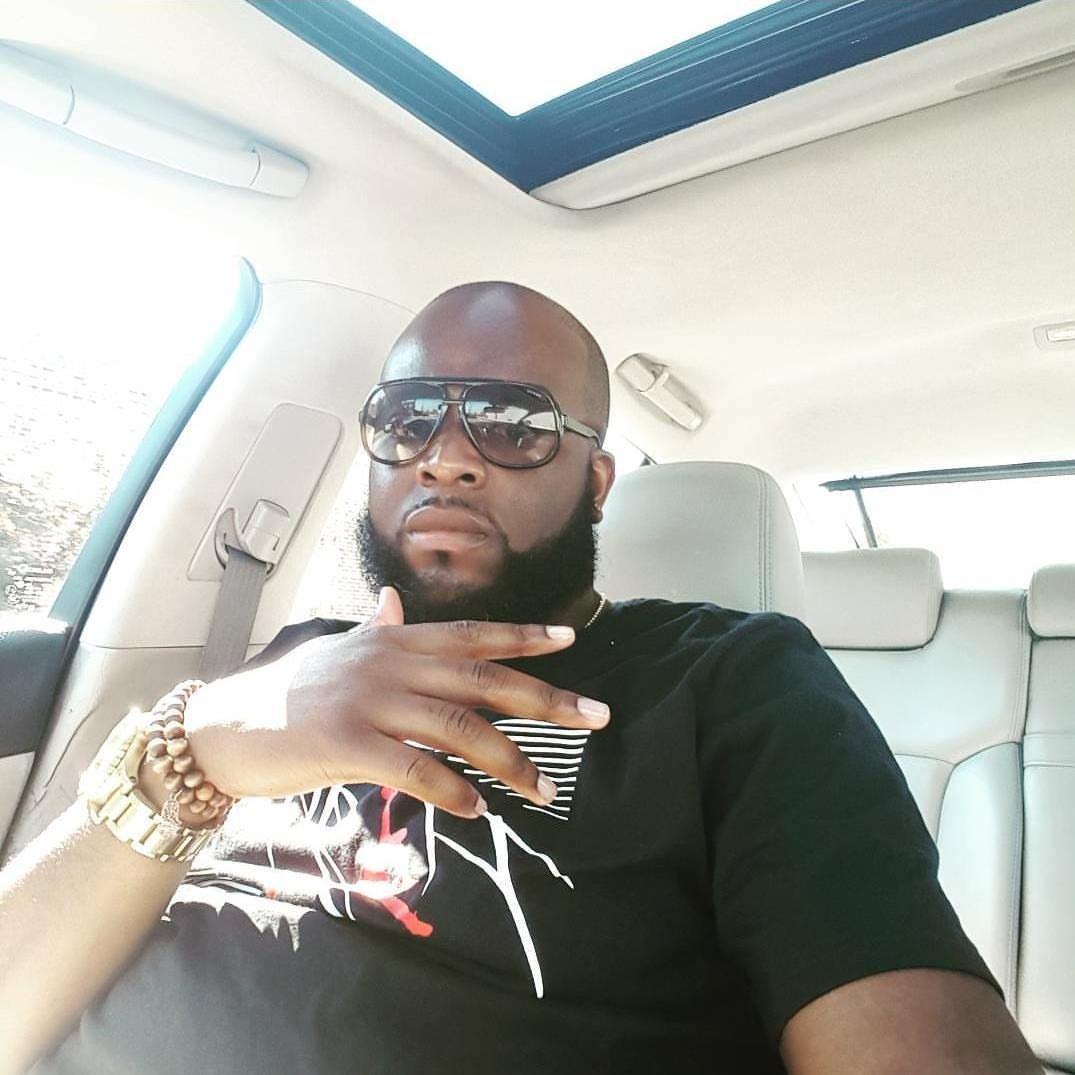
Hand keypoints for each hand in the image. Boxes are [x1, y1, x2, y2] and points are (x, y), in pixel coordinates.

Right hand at [182, 588, 610, 817]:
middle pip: (482, 679)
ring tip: (545, 787)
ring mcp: (369, 701)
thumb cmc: (289, 692)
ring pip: (458, 727)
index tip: (569, 639)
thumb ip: (377, 630)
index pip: (472, 634)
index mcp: (394, 641)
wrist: (224, 725)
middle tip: (594, 717)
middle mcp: (390, 662)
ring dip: (509, 760)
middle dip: (544, 698)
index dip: (523, 636)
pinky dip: (450, 789)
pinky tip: (477, 808)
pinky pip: (413, 768)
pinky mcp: (346, 743)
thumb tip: (398, 602)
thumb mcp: (339, 651)